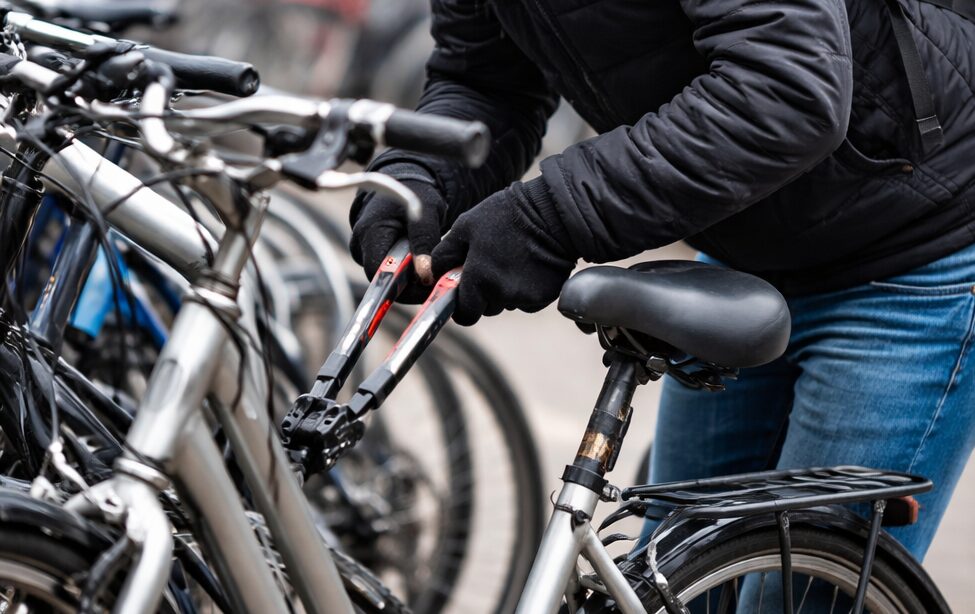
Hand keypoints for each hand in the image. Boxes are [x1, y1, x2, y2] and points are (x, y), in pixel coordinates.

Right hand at [349, 164, 446, 301]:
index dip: (404, 286)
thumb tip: (424, 275)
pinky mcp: (369, 254)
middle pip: (381, 280)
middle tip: (435, 280)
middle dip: (409, 285)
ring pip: (384, 278)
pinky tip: (420, 264)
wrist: (404, 184)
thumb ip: (424, 241)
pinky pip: (386, 272)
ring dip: (408, 280)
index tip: (429, 284)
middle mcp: (359, 243)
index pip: (379, 274)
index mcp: (370, 231)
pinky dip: (404, 274)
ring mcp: (361, 250)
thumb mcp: (426, 212)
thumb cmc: (414, 194)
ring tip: (429, 268)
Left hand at [431, 180, 576, 324]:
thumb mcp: (465, 227)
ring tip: (510, 260)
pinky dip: (525, 290)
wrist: (552, 213)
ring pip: (507, 304)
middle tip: (489, 266)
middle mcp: (502, 294)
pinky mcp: (545, 297)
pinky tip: (528, 266)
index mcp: (479, 279)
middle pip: (486, 309)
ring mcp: (525, 297)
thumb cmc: (506, 216)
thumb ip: (444, 255)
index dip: (462, 306)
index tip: (465, 292)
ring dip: (504, 291)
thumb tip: (429, 275)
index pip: (465, 314)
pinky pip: (527, 301)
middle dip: (484, 295)